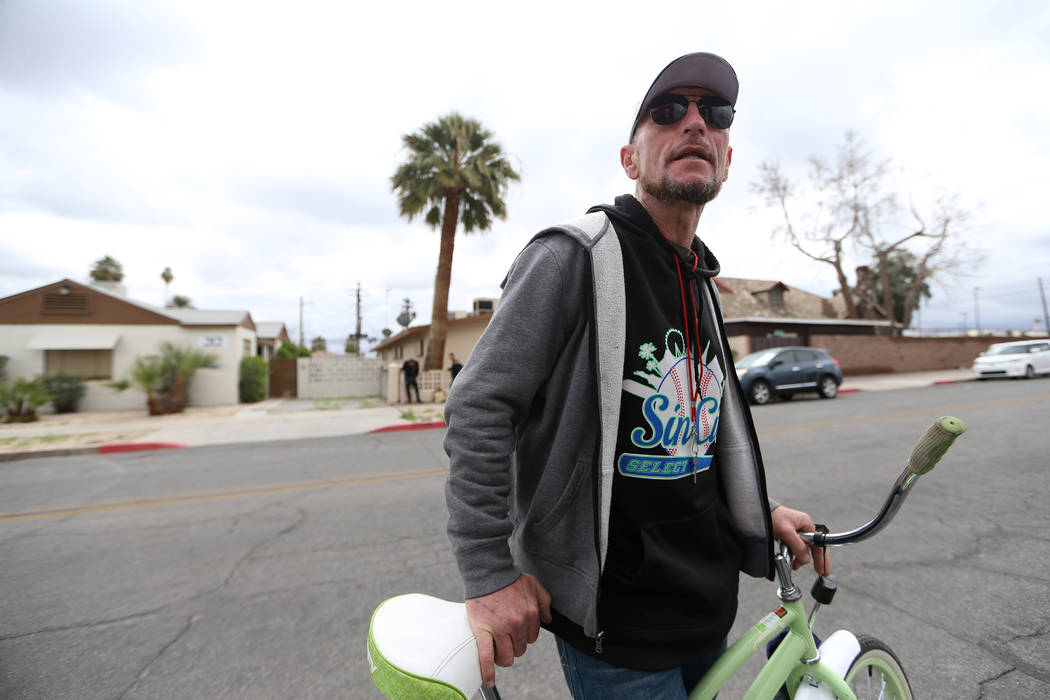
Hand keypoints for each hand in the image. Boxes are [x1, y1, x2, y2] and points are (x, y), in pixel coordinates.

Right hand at [465, 573, 551, 687]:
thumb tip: (549, 619)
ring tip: (497, 649)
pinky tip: (489, 680)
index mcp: (531, 614)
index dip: (523, 636)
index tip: (515, 630)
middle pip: (520, 649)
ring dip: (503, 656)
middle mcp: (518, 623)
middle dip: (513, 645)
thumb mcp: (533, 584)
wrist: (488, 571)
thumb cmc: (510, 578)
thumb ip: (544, 601)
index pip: (532, 638)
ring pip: (507, 657)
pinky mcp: (483, 631)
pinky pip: (486, 657)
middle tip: (505, 636)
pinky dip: (488, 671)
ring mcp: (500, 629)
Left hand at [771, 505, 830, 575]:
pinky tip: (790, 559)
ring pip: (801, 549)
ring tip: (794, 565)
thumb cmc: (772, 516)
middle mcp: (802, 527)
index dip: (821, 558)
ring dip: (798, 558)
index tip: (823, 569)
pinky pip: (793, 547)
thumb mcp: (786, 532)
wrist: (757, 511)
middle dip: (808, 559)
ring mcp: (795, 531)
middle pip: (811, 547)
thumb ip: (797, 546)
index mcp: (806, 524)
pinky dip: (792, 554)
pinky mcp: (787, 535)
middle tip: (816, 571)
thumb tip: (806, 559)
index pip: (817, 544)